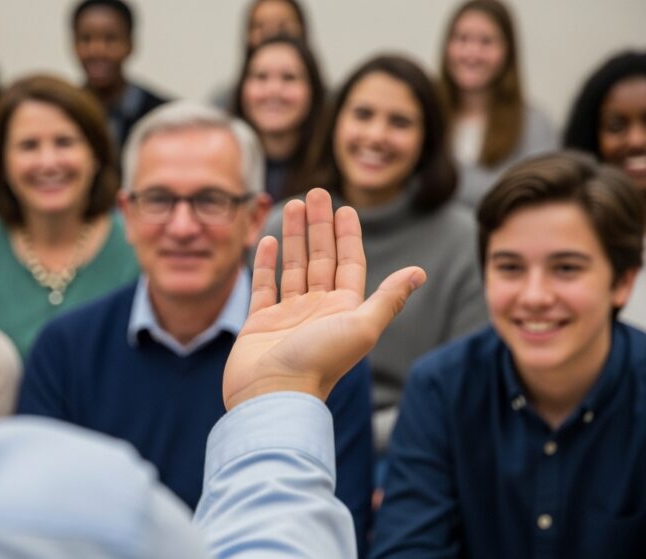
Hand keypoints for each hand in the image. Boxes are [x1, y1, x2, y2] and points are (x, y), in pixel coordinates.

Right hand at [223, 188, 425, 409]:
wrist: (273, 393)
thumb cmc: (319, 361)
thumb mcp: (362, 326)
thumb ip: (389, 298)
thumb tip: (420, 272)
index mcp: (345, 309)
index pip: (349, 263)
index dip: (348, 235)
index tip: (345, 207)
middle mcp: (319, 309)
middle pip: (321, 258)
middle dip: (319, 224)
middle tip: (315, 192)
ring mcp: (288, 315)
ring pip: (293, 266)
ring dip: (293, 236)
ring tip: (291, 205)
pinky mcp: (260, 321)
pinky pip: (265, 285)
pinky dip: (265, 262)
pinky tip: (267, 239)